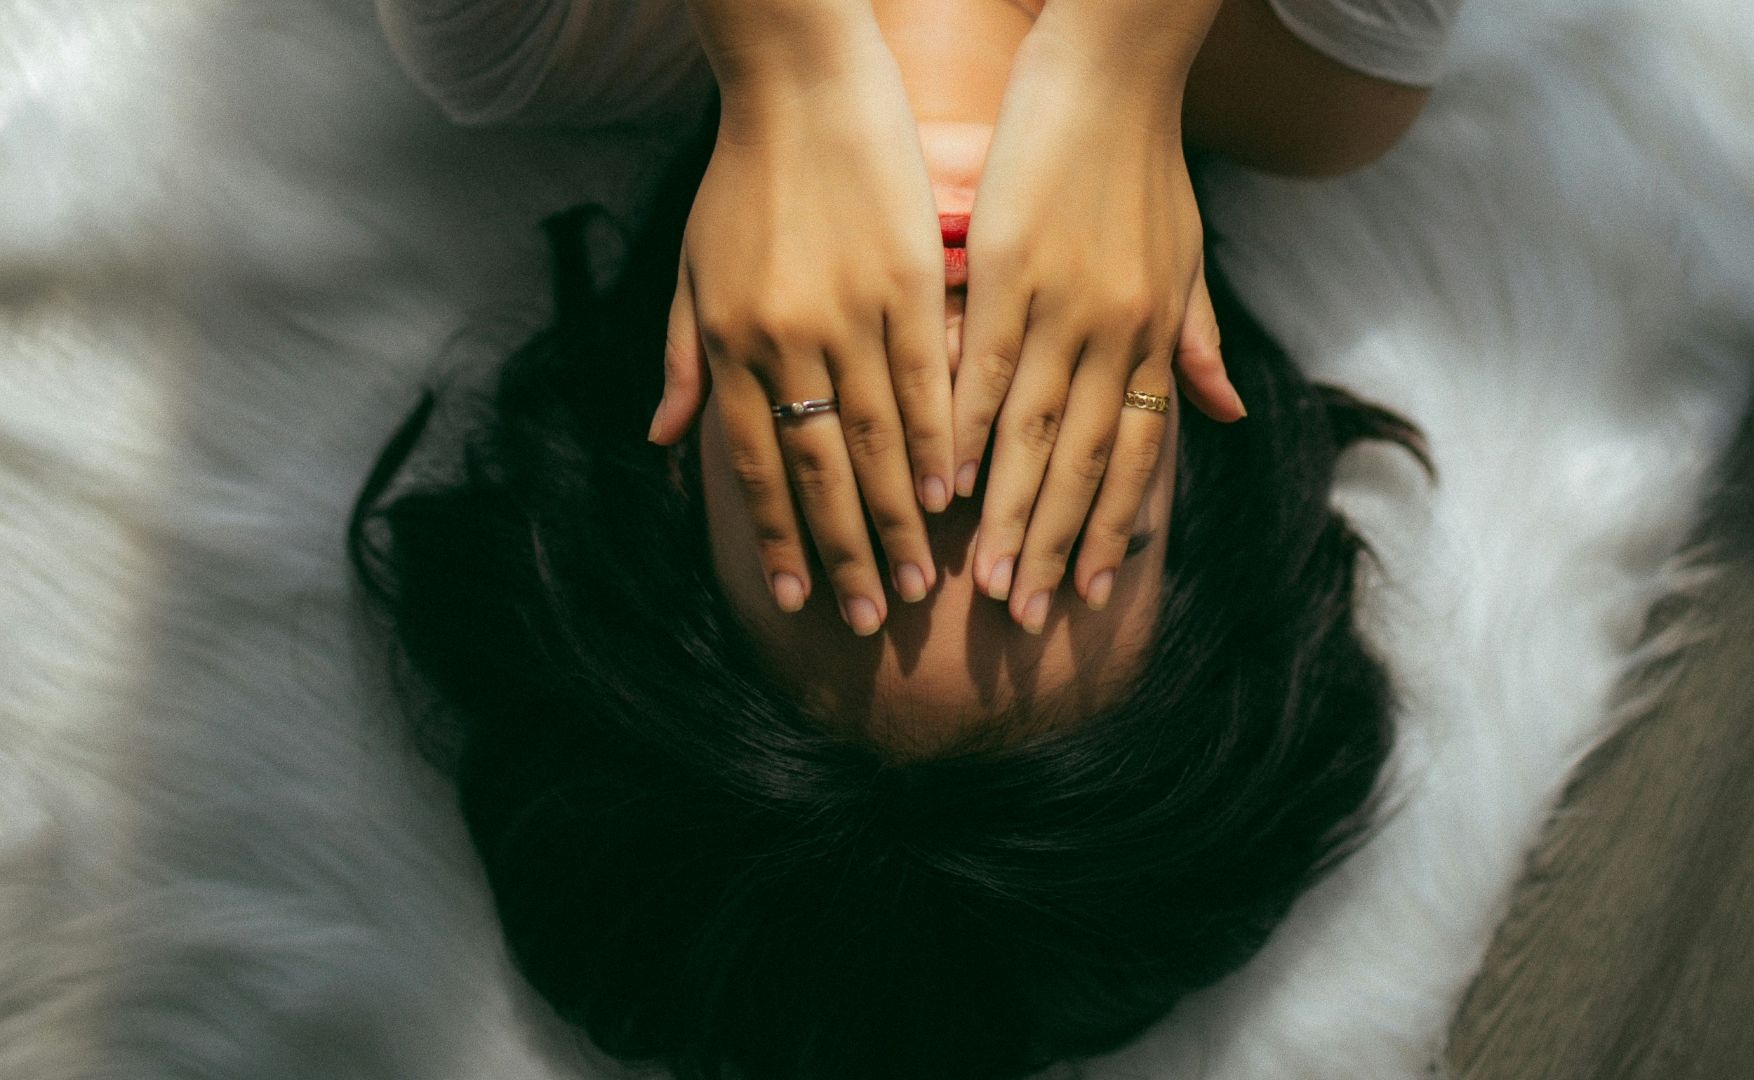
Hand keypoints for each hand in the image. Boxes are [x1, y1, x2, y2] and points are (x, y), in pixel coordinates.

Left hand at [648, 8, 950, 636]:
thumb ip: (684, 360)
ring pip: (876, 438)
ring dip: (897, 516)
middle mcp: (785, 340)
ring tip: (920, 579)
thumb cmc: (741, 179)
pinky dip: (938, 440)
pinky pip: (925, 379)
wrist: (800, 85)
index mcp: (729, 341)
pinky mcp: (906, 281)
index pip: (752, 464)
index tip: (793, 597)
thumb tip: (666, 445)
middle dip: (843, 551)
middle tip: (872, 619)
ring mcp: (849, 312)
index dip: (774, 535)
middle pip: (818, 469)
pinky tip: (952, 491)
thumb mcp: (691, 269)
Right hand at [954, 20, 1243, 633]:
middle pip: (1083, 462)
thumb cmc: (1147, 162)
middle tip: (1027, 616)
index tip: (1090, 594)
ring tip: (981, 580)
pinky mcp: (1009, 269)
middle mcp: (1116, 334)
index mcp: (1154, 334)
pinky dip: (963, 428)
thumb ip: (1198, 340)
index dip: (1113, 528)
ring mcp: (1062, 304)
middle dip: (1056, 545)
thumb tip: (1226, 416)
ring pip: (1033, 433)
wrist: (1116, 70)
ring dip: (1007, 512)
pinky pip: (984, 366)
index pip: (1135, 455)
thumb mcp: (1189, 257)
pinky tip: (942, 481)